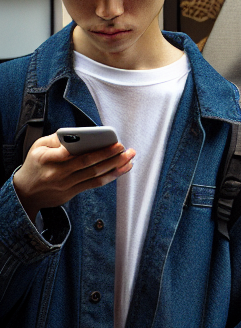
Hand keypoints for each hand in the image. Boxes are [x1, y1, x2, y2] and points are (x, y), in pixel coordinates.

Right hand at [12, 133, 134, 217]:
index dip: (80, 147)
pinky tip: (123, 168)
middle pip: (86, 163)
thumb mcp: (38, 147)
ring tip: (130, 156)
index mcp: (45, 159)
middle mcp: (56, 173)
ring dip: (115, 165)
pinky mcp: (71, 193)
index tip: (97, 140)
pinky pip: (94, 184)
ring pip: (94, 175)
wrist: (25, 193)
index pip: (63, 153)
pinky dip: (111, 176)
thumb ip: (57, 139)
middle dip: (107, 154)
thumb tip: (79, 134)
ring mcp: (65, 185)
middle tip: (123, 146)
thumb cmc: (35, 164)